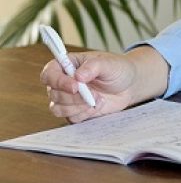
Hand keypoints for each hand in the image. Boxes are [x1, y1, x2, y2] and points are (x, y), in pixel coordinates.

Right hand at [40, 46, 168, 123]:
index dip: (58, 82)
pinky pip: (71, 118)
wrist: (129, 85)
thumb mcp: (109, 63)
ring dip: (79, 106)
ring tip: (98, 98)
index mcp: (67, 65)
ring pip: (58, 109)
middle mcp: (63, 82)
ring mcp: (68, 98)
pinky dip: (86, 114)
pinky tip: (98, 105)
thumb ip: (93, 66)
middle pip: (53, 94)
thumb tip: (78, 76)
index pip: (49, 74)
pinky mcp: (75, 111)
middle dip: (74, 97)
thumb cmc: (117, 69)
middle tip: (94, 93)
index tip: (75, 86)